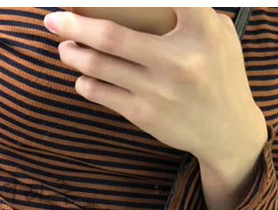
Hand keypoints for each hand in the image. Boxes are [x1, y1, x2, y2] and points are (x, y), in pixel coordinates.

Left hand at [43, 7, 265, 167]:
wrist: (225, 129)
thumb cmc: (218, 73)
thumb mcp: (218, 34)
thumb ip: (192, 11)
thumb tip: (142, 5)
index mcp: (201, 30)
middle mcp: (178, 60)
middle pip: (111, 35)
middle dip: (74, 24)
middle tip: (53, 18)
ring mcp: (158, 90)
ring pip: (100, 66)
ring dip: (73, 54)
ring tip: (64, 47)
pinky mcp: (144, 114)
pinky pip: (102, 94)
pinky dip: (86, 82)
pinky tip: (82, 76)